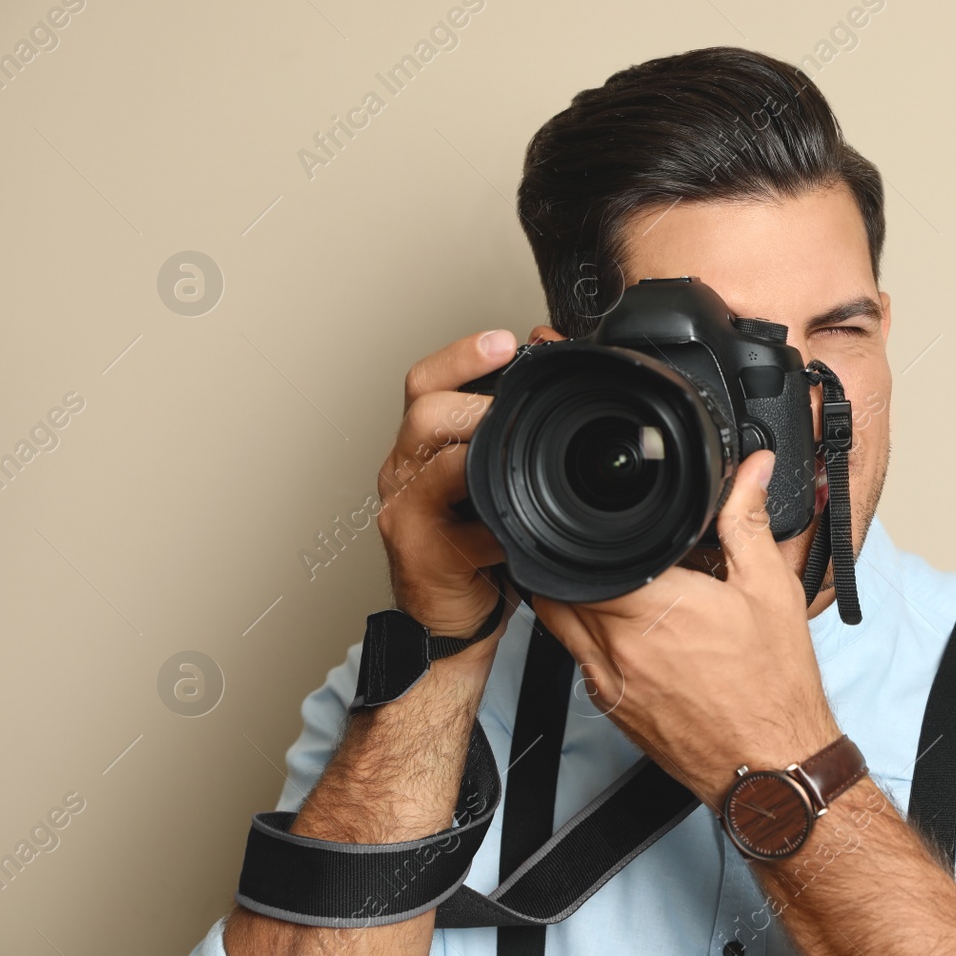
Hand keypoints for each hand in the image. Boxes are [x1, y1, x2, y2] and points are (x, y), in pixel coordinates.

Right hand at [377, 330, 516, 642]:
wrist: (456, 615)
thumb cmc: (479, 545)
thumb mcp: (496, 478)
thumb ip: (510, 428)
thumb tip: (549, 362)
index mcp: (424, 445)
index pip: (427, 382)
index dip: (462, 355)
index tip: (504, 340)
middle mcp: (406, 470)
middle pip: (424, 410)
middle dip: (473, 395)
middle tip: (513, 397)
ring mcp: (406, 510)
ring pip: (428, 459)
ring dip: (476, 445)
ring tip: (511, 445)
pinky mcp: (418, 550)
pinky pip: (449, 520)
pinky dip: (487, 513)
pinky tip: (514, 513)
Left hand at [532, 448, 841, 806]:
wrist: (770, 768)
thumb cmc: (773, 690)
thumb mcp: (771, 590)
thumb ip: (748, 522)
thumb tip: (751, 472)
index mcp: (655, 608)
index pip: (584, 553)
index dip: (586, 529)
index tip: (606, 519)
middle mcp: (619, 646)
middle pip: (560, 584)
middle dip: (577, 559)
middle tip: (612, 547)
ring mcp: (608, 681)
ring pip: (557, 621)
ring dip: (572, 595)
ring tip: (612, 581)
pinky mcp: (610, 708)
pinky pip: (576, 659)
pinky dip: (586, 635)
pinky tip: (626, 629)